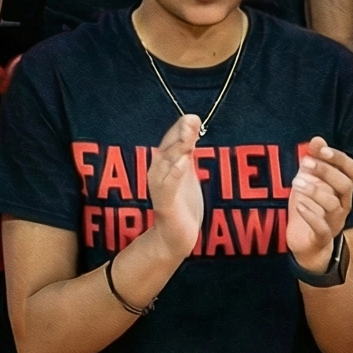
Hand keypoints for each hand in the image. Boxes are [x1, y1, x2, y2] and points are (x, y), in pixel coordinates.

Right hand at [147, 113, 204, 262]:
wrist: (177, 236)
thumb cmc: (183, 202)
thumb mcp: (186, 170)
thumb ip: (187, 150)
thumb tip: (192, 125)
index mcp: (164, 162)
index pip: (171, 139)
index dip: (181, 127)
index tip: (194, 117)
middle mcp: (158, 171)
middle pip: (168, 147)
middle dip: (179, 134)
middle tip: (191, 120)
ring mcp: (160, 187)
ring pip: (167, 164)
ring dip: (177, 149)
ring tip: (188, 138)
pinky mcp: (165, 203)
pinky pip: (168, 186)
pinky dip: (174, 173)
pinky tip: (183, 163)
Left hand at [286, 136, 352, 270]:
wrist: (306, 243)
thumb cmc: (311, 206)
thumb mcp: (309, 181)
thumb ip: (314, 160)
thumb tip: (317, 139)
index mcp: (342, 189)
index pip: (352, 171)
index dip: (340, 158)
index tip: (322, 149)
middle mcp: (343, 205)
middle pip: (345, 185)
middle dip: (326, 171)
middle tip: (305, 163)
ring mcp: (334, 222)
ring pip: (333, 205)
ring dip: (314, 191)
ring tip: (296, 183)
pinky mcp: (322, 238)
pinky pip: (322, 229)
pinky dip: (311, 216)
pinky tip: (299, 205)